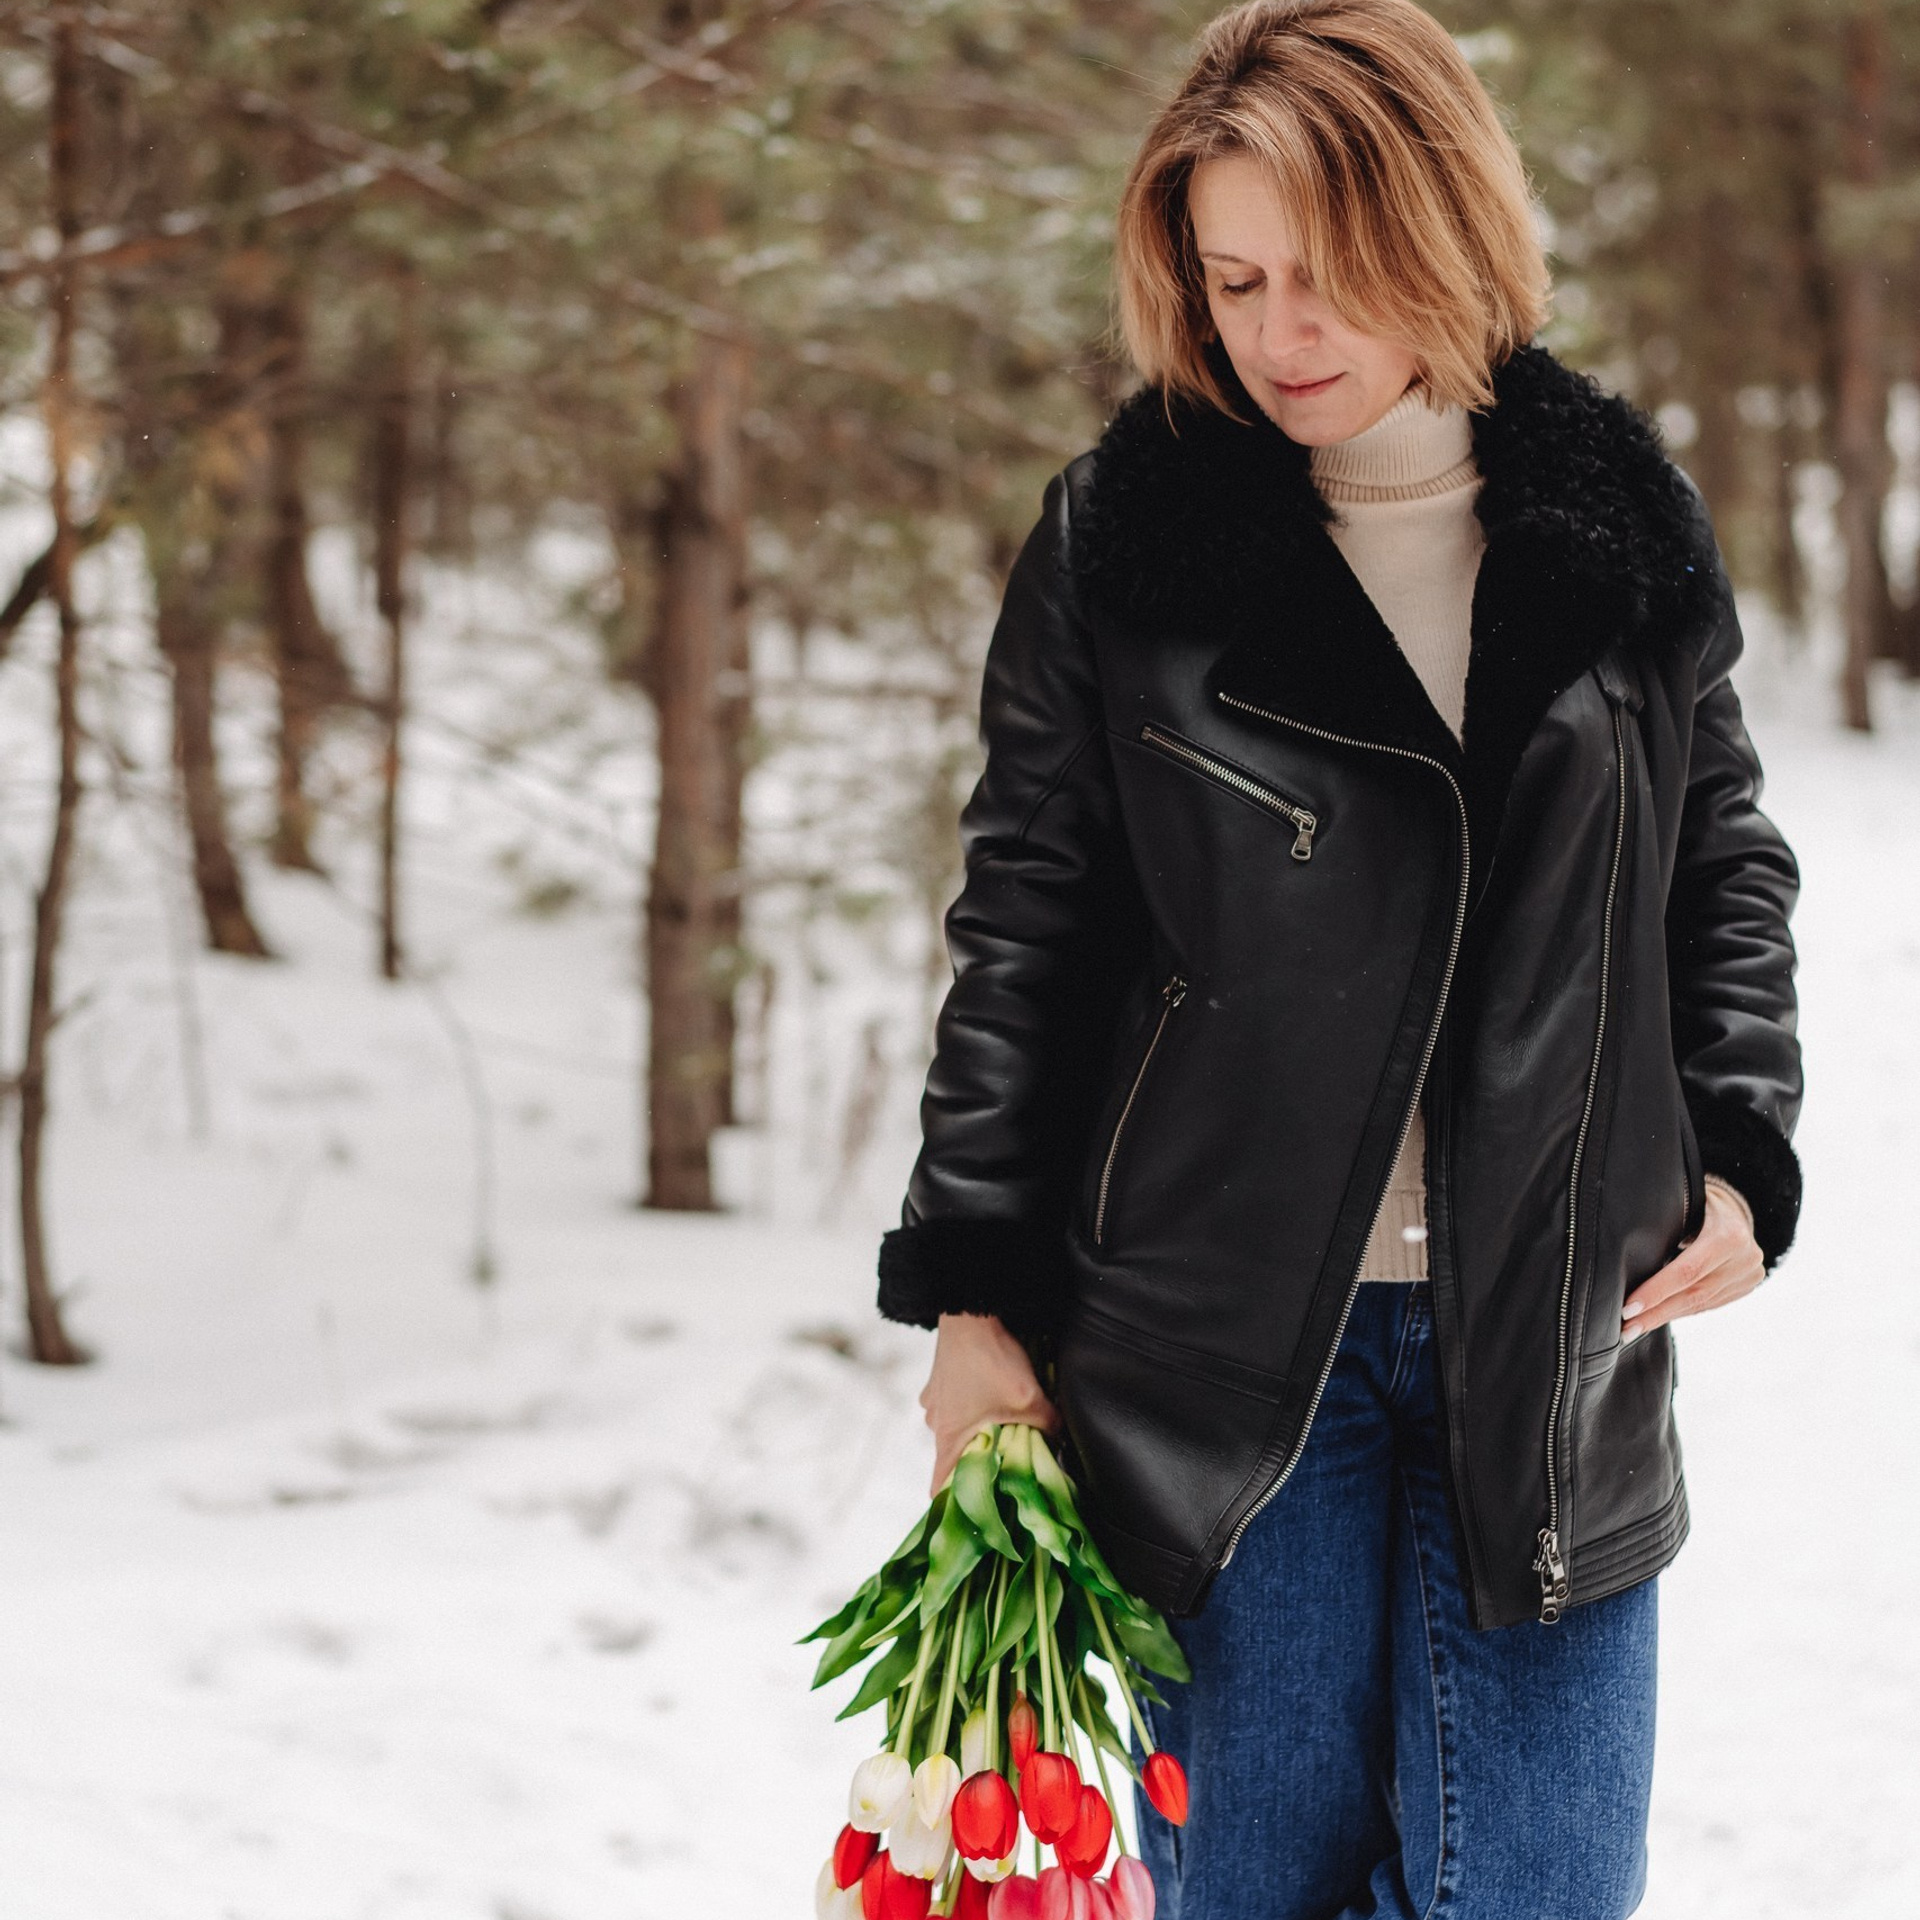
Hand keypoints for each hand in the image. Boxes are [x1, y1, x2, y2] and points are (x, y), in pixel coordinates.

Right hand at [918, 1311, 1061, 1496]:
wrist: (970, 1310)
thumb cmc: (991, 1361)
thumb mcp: (1029, 1399)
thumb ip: (1048, 1426)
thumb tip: (1062, 1441)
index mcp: (949, 1438)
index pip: (940, 1488)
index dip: (955, 1506)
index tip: (973, 1515)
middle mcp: (935, 1423)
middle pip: (953, 1458)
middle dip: (978, 1465)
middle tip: (1005, 1467)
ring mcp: (935, 1400)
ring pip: (956, 1429)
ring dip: (977, 1432)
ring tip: (1004, 1427)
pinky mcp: (941, 1380)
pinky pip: (956, 1404)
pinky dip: (972, 1407)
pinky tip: (992, 1397)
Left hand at [1621, 1178, 1764, 1342]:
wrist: (1734, 1207)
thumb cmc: (1696, 1201)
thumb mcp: (1682, 1202)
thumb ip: (1662, 1225)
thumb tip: (1622, 1252)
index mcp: (1729, 1235)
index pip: (1687, 1271)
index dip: (1656, 1292)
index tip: (1628, 1309)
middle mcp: (1745, 1259)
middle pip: (1693, 1294)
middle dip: (1655, 1314)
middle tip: (1625, 1330)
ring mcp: (1749, 1276)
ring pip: (1700, 1304)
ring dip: (1665, 1317)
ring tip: (1635, 1329)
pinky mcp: (1745, 1287)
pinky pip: (1709, 1304)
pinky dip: (1681, 1312)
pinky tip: (1658, 1318)